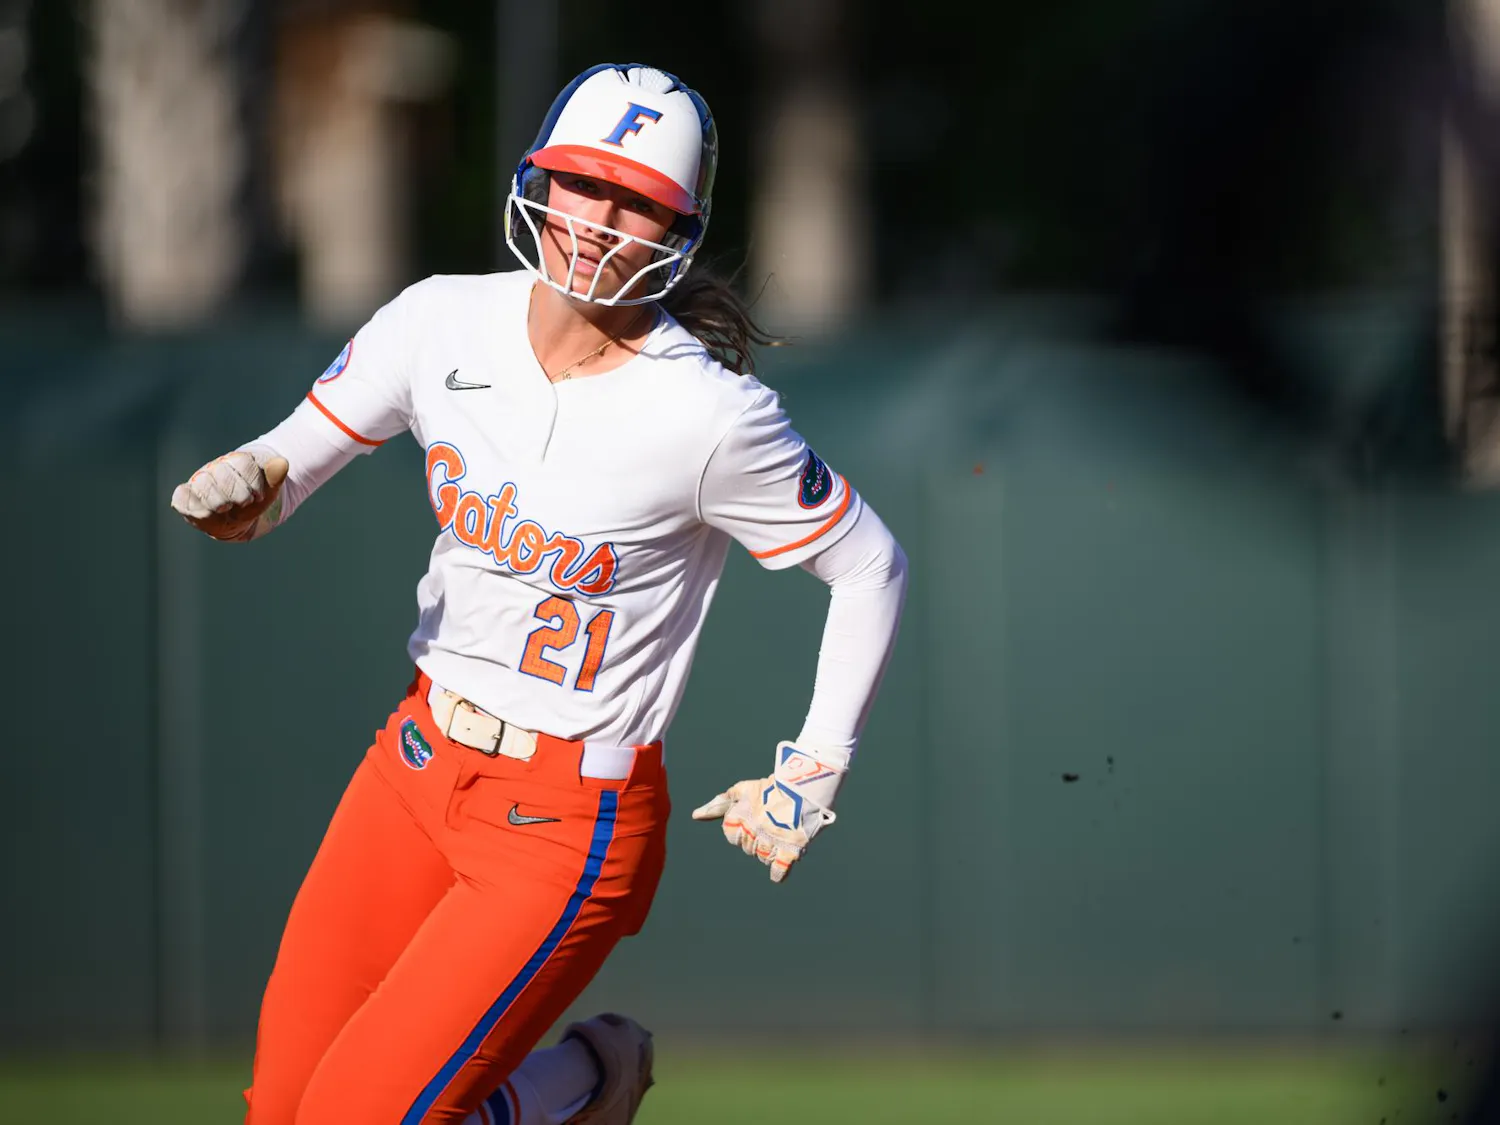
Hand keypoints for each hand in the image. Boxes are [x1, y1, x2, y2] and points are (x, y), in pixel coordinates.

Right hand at [170, 450, 288, 541]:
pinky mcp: (186, 497)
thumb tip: (282, 463)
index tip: (259, 495)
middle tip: (244, 502)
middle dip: (237, 493)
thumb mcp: (269, 490)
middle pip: (222, 473)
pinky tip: (207, 512)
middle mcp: (215, 468)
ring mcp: (199, 481)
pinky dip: (194, 506)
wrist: (243, 519)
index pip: (243, 462)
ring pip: (203, 485)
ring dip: (218, 501)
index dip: (253, 480)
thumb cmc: (255, 501)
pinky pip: (182, 497)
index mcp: (237, 461)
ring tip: (227, 508)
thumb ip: (274, 477)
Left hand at [691, 741, 845, 882]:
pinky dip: (778, 872)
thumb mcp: (742, 790)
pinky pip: (779, 869)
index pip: (731, 835)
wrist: (803, 784)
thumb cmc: (771, 787)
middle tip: (771, 825)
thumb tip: (695, 816)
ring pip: (762, 857)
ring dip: (769, 850)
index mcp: (740, 817)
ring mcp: (772, 841)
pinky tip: (777, 872)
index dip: (741, 829)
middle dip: (757, 838)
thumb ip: (718, 804)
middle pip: (748, 847)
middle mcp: (753, 831)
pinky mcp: (791, 849)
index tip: (753, 820)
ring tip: (781, 835)